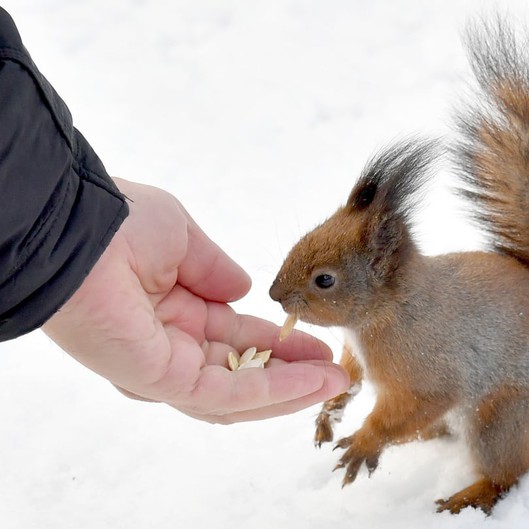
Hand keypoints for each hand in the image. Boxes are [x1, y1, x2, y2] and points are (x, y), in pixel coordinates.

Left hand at [42, 178, 348, 422]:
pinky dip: (269, 392)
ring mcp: (164, 366)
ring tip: (334, 383)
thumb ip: (216, 270)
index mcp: (176, 311)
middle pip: (242, 372)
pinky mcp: (159, 379)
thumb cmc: (123, 223)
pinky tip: (308, 384)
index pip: (239, 336)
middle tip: (336, 372)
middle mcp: (172, 344)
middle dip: (292, 374)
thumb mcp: (184, 238)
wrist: (79, 226)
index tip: (318, 345)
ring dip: (289, 392)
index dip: (281, 344)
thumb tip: (244, 292)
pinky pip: (223, 395)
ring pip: (236, 395)